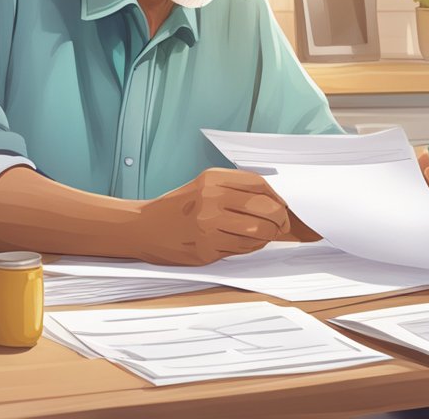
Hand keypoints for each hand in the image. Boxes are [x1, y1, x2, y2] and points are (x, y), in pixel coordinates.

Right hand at [135, 168, 293, 264]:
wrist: (145, 227)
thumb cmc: (179, 207)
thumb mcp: (204, 186)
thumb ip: (237, 189)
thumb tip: (275, 202)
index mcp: (212, 180)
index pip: (259, 184)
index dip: (277, 197)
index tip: (283, 206)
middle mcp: (210, 200)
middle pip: (265, 209)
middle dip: (280, 220)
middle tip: (281, 225)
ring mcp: (208, 226)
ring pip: (258, 232)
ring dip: (268, 236)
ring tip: (265, 234)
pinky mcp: (207, 249)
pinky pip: (243, 249)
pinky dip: (252, 247)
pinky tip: (247, 242)